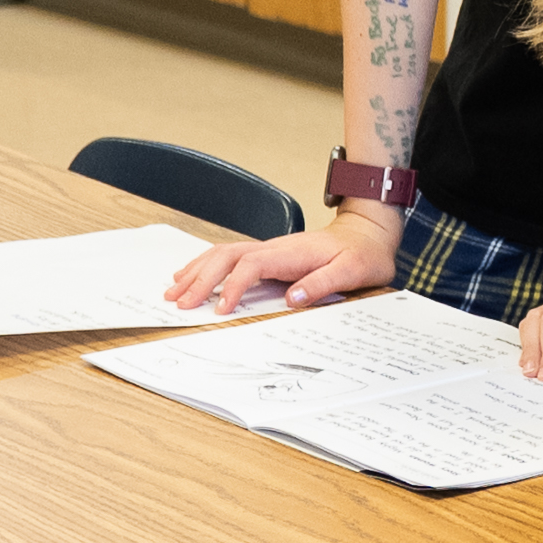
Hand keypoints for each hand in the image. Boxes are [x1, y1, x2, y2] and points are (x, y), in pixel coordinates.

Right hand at [169, 201, 392, 311]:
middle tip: (179, 302)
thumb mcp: (352, 272)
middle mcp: (274, 248)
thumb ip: (322, 284)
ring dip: (196, 270)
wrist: (368, 234)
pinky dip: (206, 264)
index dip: (232, 286)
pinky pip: (230, 255)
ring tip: (173, 289)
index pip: (251, 265)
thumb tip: (292, 299)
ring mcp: (269, 249)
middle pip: (226, 256)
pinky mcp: (268, 254)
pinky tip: (192, 273)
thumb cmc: (361, 255)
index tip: (220, 309)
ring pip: (223, 253)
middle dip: (200, 278)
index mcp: (291, 253)